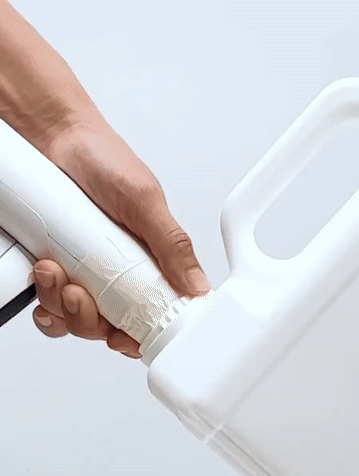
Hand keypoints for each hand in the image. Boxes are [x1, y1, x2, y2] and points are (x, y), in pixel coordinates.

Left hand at [31, 119, 210, 358]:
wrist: (54, 138)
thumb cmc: (105, 161)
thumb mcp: (146, 202)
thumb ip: (173, 244)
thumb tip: (198, 284)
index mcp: (151, 263)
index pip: (153, 314)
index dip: (138, 334)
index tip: (123, 337)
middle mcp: (120, 273)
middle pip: (109, 325)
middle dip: (89, 318)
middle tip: (79, 293)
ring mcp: (85, 271)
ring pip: (75, 318)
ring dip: (60, 304)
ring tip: (54, 270)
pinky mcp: (56, 266)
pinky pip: (48, 303)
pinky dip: (43, 300)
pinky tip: (43, 279)